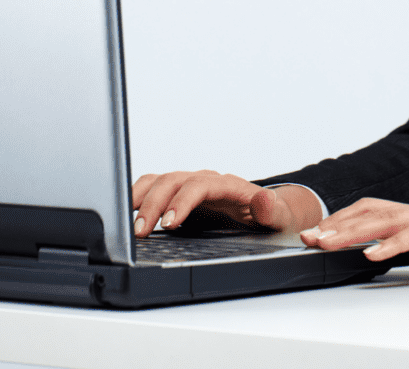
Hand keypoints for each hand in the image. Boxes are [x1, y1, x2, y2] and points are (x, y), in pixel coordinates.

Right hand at [131, 171, 321, 237]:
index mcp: (227, 184)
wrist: (268, 213)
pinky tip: (127, 215)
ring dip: (141, 199)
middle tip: (141, 232)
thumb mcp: (277, 216)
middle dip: (154, 204)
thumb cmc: (271, 215)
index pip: (200, 185)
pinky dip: (137, 199)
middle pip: (173, 181)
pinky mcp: (178, 197)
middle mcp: (205, 181)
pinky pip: (153, 190)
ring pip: (159, 181)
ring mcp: (190, 187)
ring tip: (129, 224)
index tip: (169, 223)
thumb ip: (270, 209)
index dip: (182, 202)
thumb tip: (264, 198)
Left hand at [297, 196, 408, 263]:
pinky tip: (372, 254)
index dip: (346, 221)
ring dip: (352, 232)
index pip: (377, 210)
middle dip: (338, 224)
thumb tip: (402, 251)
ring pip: (386, 219)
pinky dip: (390, 243)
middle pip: (372, 211)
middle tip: (309, 237)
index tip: (321, 233)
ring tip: (327, 243)